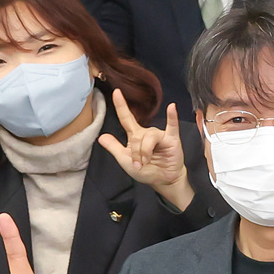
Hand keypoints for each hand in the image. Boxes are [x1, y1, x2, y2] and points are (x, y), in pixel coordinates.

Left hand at [95, 92, 192, 211]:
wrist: (162, 181)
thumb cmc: (146, 171)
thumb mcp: (124, 160)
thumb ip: (114, 147)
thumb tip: (101, 136)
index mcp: (135, 136)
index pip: (126, 118)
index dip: (121, 105)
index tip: (116, 92)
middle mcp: (147, 133)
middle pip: (137, 135)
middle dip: (136, 152)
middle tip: (138, 164)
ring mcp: (160, 135)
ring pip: (149, 138)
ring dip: (146, 152)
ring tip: (147, 162)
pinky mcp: (172, 139)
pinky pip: (172, 126)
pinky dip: (172, 117)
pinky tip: (171, 107)